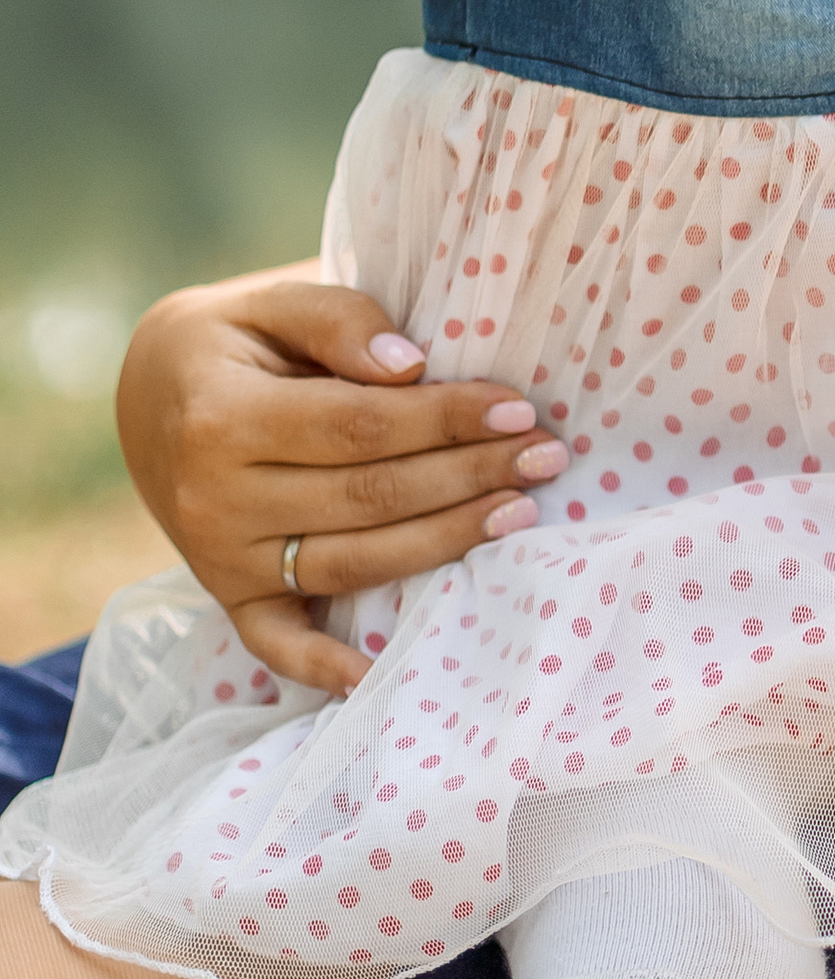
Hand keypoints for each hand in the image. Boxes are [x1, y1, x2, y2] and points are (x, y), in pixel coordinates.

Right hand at [115, 267, 563, 698]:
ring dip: (445, 544)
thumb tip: (412, 365)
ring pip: (354, 564)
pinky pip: (278, 644)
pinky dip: (327, 668)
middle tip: (545, 456)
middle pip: (370, 497)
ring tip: (520, 514)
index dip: (446, 420)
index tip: (519, 407)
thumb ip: (338, 320)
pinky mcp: (228, 596)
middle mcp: (214, 501)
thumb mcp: (269, 304)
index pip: (361, 427)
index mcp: (222, 419)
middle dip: (468, 477)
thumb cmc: (229, 343)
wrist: (145, 395)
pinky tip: (385, 674)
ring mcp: (220, 560)